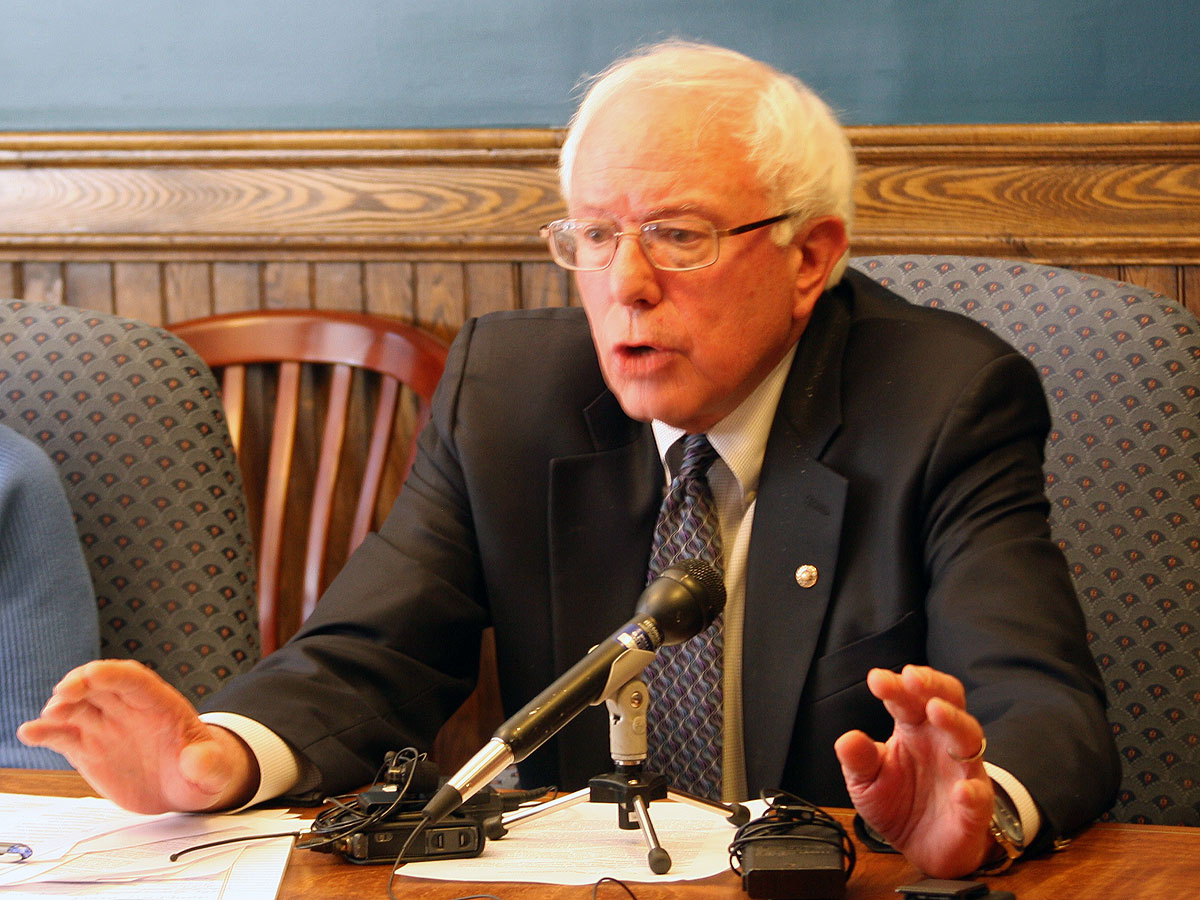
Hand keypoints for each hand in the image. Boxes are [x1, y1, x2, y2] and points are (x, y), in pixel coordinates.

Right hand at [17, 660, 257, 813]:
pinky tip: (29, 733)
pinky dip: (46, 732)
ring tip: (50, 717)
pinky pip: (64, 735)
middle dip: (80, 683)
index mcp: (161, 705)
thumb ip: (208, 764)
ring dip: (60, 706)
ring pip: (78, 706)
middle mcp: (129, 709)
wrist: (186, 785)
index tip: (91, 674)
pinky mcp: (89, 748)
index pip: (134, 680)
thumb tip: (199, 760)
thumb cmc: (204, 770)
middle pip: (100, 685)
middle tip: (62, 695)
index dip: (112, 674)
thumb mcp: (215, 771)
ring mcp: (107, 726)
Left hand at [834, 665, 993, 877]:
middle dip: (932, 685)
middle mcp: (941, 743)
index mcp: (913, 730)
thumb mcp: (866, 781)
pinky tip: (961, 791)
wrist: (920, 848)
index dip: (896, 686)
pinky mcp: (975, 807)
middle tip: (911, 677)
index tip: (877, 679)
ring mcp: (962, 771)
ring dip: (954, 721)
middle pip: (948, 701)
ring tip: (936, 710)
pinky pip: (979, 796)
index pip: (909, 699)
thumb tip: (846, 739)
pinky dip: (972, 791)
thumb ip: (858, 760)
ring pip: (968, 737)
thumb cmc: (896, 803)